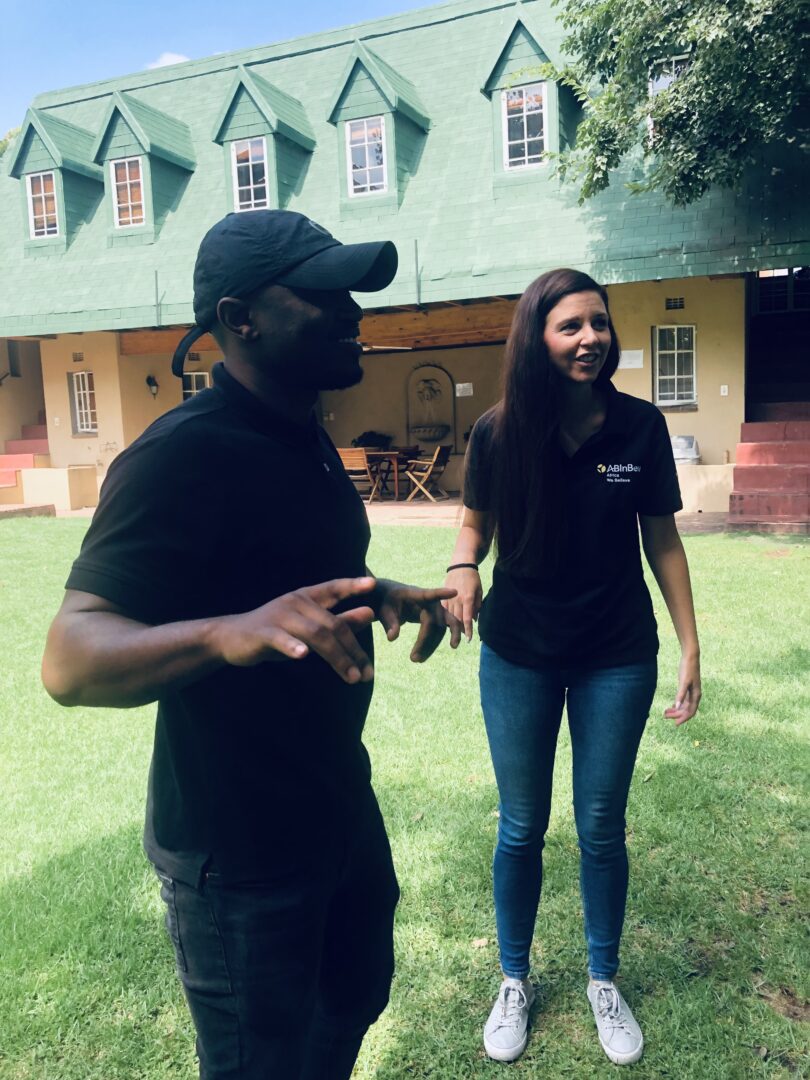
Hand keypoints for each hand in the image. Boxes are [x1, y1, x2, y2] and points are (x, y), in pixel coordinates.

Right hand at [213, 577, 376, 683]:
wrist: (232, 638)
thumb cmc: (277, 632)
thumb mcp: (309, 625)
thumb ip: (338, 619)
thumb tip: (370, 613)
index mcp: (307, 597)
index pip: (333, 588)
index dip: (352, 585)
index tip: (374, 585)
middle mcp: (295, 602)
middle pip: (332, 624)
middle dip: (353, 650)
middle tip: (367, 673)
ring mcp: (279, 616)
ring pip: (315, 634)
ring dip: (336, 657)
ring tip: (351, 677)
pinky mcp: (263, 633)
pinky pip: (280, 639)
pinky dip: (292, 646)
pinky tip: (303, 655)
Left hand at [374, 579, 462, 660]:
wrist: (390, 598)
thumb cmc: (386, 602)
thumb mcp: (383, 611)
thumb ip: (389, 623)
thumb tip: (392, 638)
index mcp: (416, 595)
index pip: (430, 594)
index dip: (442, 593)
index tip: (454, 592)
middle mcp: (430, 601)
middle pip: (434, 622)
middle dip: (426, 642)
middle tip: (413, 659)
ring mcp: (436, 609)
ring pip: (441, 628)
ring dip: (432, 645)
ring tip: (418, 660)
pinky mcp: (437, 616)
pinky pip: (445, 627)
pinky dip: (449, 636)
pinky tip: (453, 645)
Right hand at [442, 568, 481, 641]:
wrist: (461, 565)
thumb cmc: (473, 578)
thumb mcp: (479, 591)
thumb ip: (477, 606)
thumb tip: (474, 620)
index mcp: (468, 598)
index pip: (467, 619)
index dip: (468, 630)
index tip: (469, 639)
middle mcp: (457, 599)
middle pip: (457, 620)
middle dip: (459, 631)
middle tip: (462, 638)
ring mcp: (449, 598)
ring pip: (449, 616)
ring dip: (452, 625)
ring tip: (455, 633)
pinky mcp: (443, 596)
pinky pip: (443, 610)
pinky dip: (445, 617)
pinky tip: (447, 622)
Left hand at [664, 653, 701, 724]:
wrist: (690, 657)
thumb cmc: (688, 668)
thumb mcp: (683, 682)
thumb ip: (680, 694)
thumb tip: (677, 707)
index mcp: (696, 695)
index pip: (690, 712)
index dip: (683, 719)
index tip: (675, 724)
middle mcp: (695, 695)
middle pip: (686, 710)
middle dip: (676, 714)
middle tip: (665, 716)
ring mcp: (692, 692)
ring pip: (684, 706)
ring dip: (676, 710)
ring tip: (665, 713)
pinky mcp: (688, 688)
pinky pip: (683, 700)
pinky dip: (677, 704)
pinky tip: (671, 706)